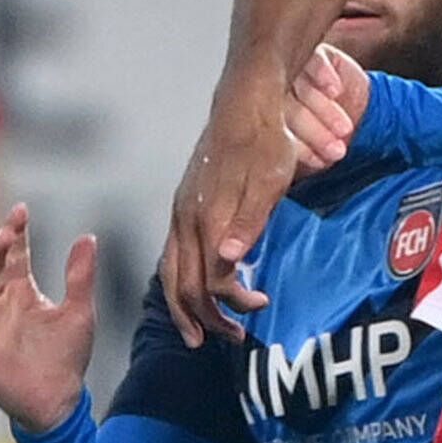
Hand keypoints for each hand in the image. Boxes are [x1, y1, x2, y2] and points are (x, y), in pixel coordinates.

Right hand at [0, 205, 101, 429]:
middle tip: (4, 232)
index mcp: (23, 292)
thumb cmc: (66, 356)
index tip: (20, 210)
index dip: (16, 232)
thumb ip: (80, 276)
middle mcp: (1, 304)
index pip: (16, 255)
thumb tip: (89, 237)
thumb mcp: (79, 312)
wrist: (58, 401)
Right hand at [160, 85, 296, 344]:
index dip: (232, 302)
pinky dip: (181, 281)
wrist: (244, 103)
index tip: (260, 305)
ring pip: (170, 272)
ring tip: (201, 331)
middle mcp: (186, 218)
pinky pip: (172, 254)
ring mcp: (180, 212)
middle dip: (205, 318)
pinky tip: (195, 287)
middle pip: (183, 284)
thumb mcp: (271, 182)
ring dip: (186, 306)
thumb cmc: (265, 142)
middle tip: (232, 338)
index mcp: (208, 217)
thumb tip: (228, 261)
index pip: (210, 280)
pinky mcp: (183, 205)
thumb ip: (249, 223)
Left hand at [285, 43, 366, 176]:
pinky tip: (335, 90)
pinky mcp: (315, 53)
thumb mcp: (316, 153)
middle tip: (335, 150)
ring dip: (323, 109)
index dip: (297, 148)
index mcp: (268, 118)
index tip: (317, 162)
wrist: (363, 115)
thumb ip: (300, 161)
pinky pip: (314, 59)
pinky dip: (323, 75)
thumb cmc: (331, 138)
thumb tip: (286, 178)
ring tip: (344, 129)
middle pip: (287, 109)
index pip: (275, 132)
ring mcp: (294, 70)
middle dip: (313, 132)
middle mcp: (276, 92)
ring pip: (301, 87)